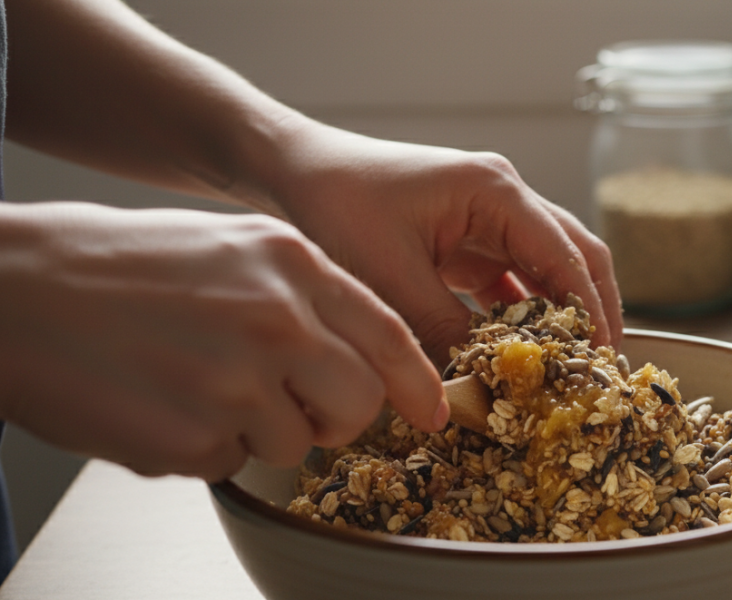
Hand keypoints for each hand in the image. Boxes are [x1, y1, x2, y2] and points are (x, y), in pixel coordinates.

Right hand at [0, 202, 445, 481]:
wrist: (14, 288)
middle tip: (296, 406)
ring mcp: (236, 381)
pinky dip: (201, 446)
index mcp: (291, 265)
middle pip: (361, 400)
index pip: (389, 335)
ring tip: (195, 385)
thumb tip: (357, 351)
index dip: (416, 381)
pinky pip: (229, 463)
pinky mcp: (193, 437)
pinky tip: (160, 402)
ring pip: (298, 442)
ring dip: (258, 430)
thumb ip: (302, 294)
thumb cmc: (117, 265)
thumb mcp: (231, 246)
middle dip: (340, 417)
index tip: (431, 410)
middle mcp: (276, 319)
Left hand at [261, 123, 623, 367]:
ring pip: (548, 270)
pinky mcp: (467, 241)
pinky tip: (521, 355)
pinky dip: (522, 318)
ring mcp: (488, 218)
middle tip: (600, 368)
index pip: (566, 254)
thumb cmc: (336, 204)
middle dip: (594, 310)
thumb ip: (440, 330)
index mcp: (495, 191)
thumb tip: (474, 391)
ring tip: (569, 369)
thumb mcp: (389, 275)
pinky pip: (511, 283)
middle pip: (576, 254)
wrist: (294, 170)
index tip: (600, 359)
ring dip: (560, 316)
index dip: (590, 309)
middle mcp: (503, 198)